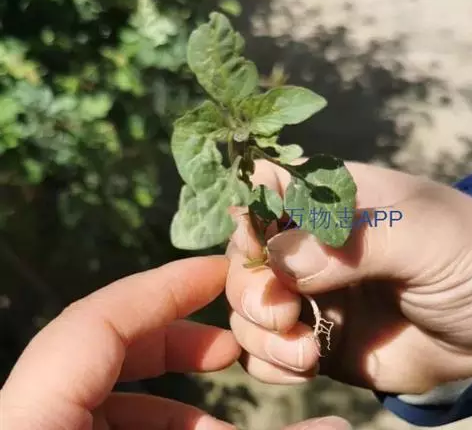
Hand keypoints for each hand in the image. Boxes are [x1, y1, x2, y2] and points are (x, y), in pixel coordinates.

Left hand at [0, 255, 350, 429]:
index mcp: (30, 423)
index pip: (95, 323)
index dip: (163, 289)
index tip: (221, 274)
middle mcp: (21, 423)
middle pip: (98, 348)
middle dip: (174, 340)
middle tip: (232, 349)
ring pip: (102, 395)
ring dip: (173, 406)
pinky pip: (97, 426)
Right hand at [226, 161, 471, 394]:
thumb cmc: (470, 258)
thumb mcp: (428, 235)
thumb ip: (358, 241)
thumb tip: (283, 257)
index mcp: (330, 198)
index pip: (265, 185)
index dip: (251, 213)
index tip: (262, 248)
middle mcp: (307, 241)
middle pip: (242, 251)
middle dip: (250, 286)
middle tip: (282, 314)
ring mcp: (306, 291)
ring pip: (245, 303)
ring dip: (258, 331)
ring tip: (304, 353)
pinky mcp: (311, 335)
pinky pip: (264, 348)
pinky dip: (268, 362)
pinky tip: (302, 367)